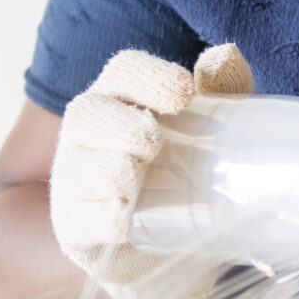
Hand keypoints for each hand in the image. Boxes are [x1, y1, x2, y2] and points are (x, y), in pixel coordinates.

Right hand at [50, 43, 252, 287]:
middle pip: (87, 112)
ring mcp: (74, 180)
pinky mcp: (73, 227)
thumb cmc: (184, 171)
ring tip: (136, 179)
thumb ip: (222, 91)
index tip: (185, 94)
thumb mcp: (213, 129)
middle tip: (155, 143)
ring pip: (76, 164)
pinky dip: (99, 217)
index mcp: (122, 98)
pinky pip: (75, 218)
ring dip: (109, 169)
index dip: (149, 76)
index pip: (123, 70)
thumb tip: (225, 54)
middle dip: (122, 125)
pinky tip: (120, 216)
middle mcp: (88, 133)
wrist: (163, 244)